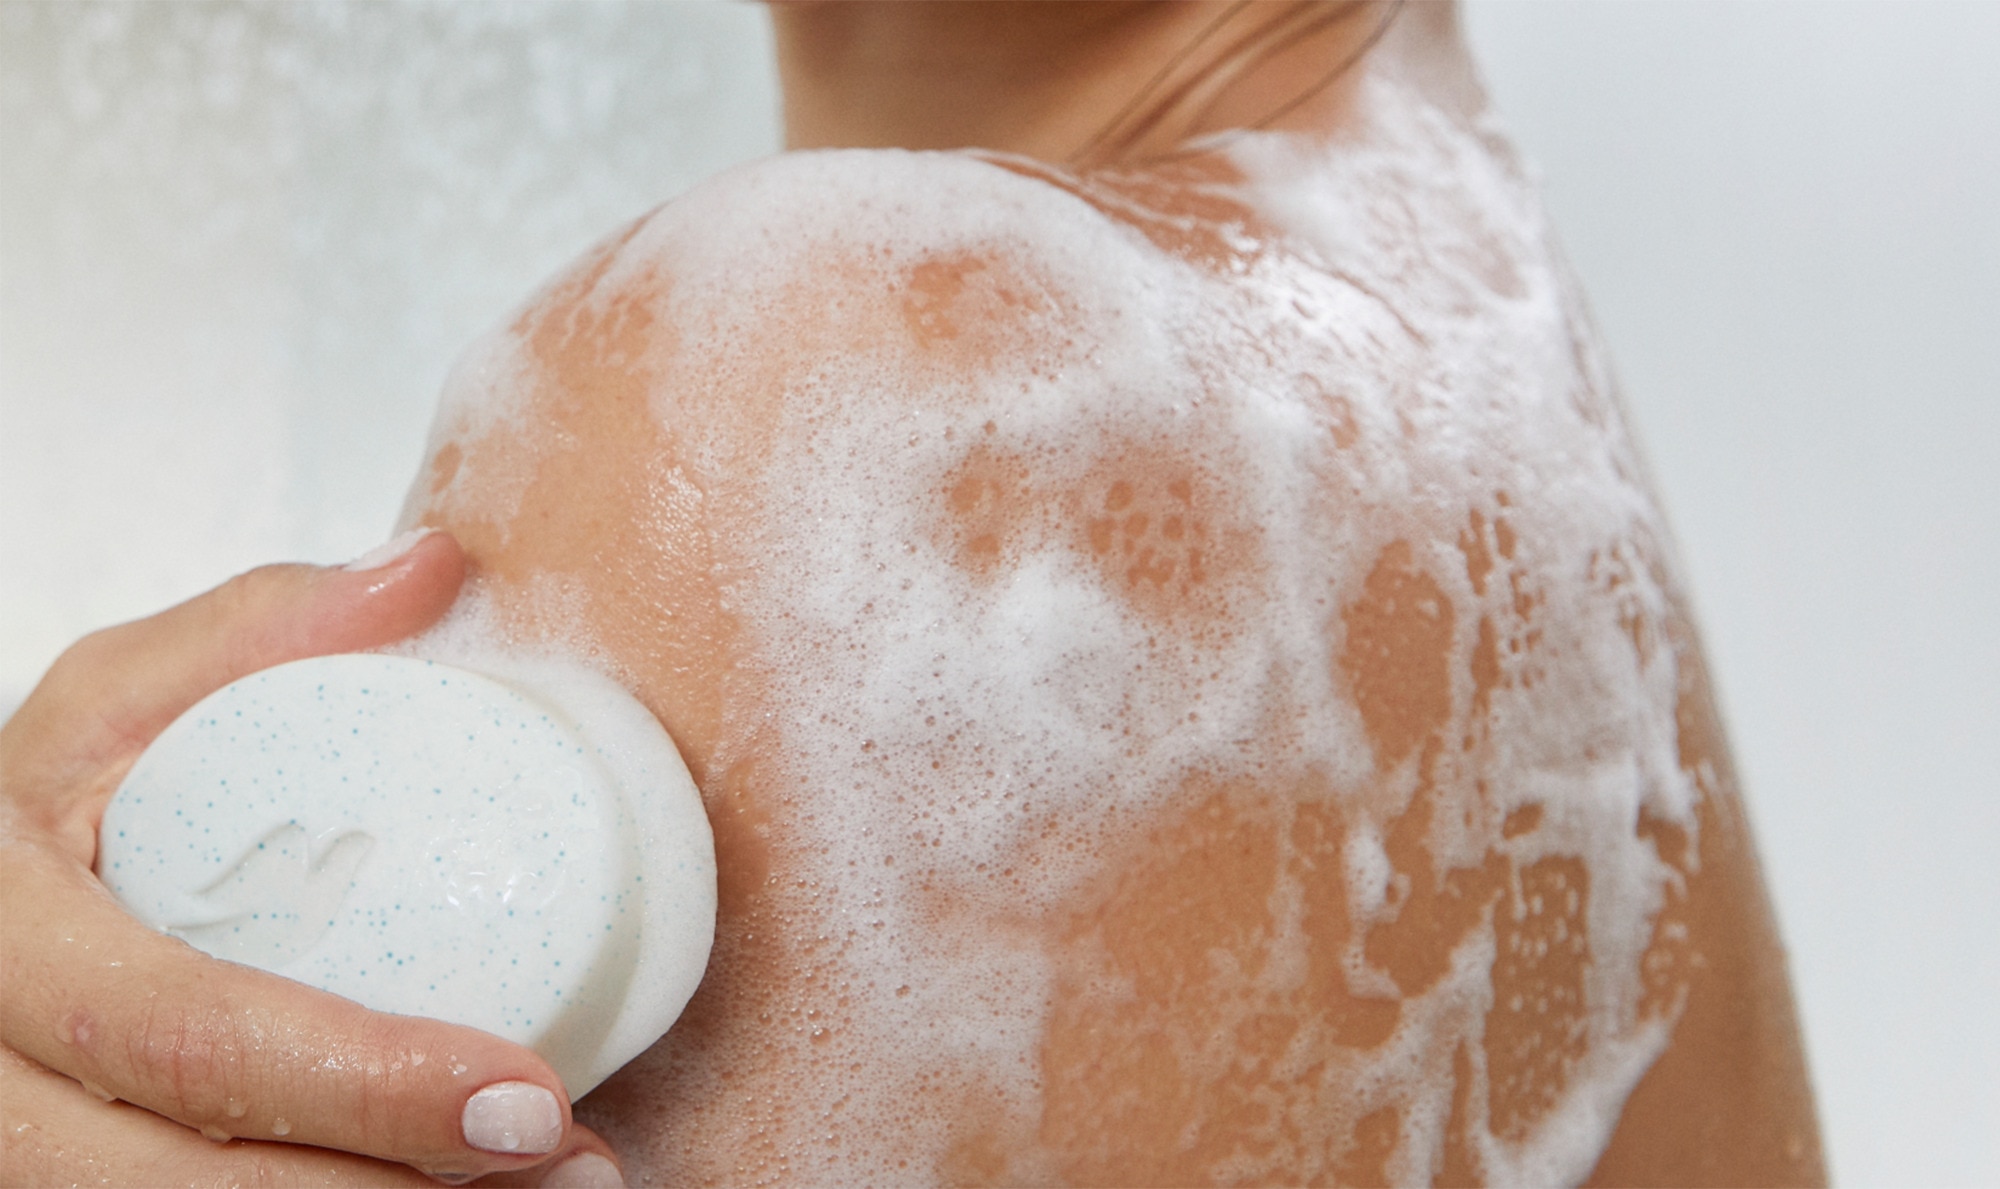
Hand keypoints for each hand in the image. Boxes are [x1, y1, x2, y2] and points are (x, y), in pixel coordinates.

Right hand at [0, 532, 624, 1186]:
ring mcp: (24, 1165)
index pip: (181, 1038)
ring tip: (554, 1187)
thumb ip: (256, 631)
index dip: (360, 1085)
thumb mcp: (112, 706)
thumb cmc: (45, 819)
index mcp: (0, 942)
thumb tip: (435, 568)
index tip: (529, 1098)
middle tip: (571, 1163)